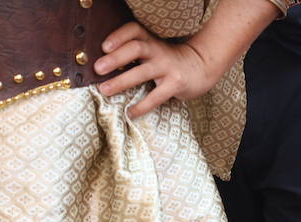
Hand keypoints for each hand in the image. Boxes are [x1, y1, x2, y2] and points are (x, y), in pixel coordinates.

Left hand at [94, 22, 223, 117]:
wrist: (203, 66)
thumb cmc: (171, 61)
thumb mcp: (155, 50)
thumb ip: (135, 53)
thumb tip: (105, 67)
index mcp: (151, 40)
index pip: (133, 30)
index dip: (118, 36)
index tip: (104, 47)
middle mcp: (158, 51)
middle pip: (135, 48)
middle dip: (115, 58)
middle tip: (98, 69)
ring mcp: (168, 67)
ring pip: (142, 72)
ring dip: (121, 81)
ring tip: (104, 90)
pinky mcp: (176, 84)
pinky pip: (156, 96)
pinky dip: (141, 106)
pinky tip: (130, 113)